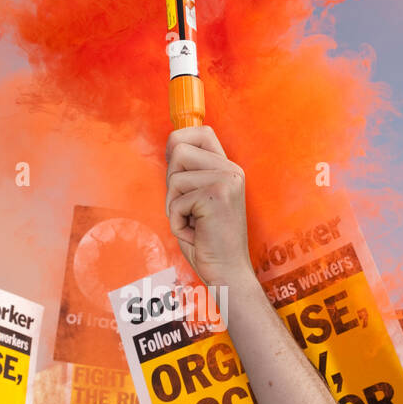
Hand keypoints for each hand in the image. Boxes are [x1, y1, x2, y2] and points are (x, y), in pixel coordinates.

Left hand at [164, 127, 252, 287]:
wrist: (228, 271)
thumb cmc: (208, 240)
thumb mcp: (198, 200)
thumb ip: (190, 174)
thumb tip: (172, 146)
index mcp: (228, 169)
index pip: (201, 131)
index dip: (179, 143)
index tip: (177, 170)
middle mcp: (231, 170)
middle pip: (178, 148)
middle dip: (171, 181)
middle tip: (186, 206)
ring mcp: (225, 181)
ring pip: (174, 177)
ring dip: (174, 206)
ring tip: (192, 222)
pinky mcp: (216, 196)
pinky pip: (175, 202)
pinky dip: (176, 222)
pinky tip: (195, 232)